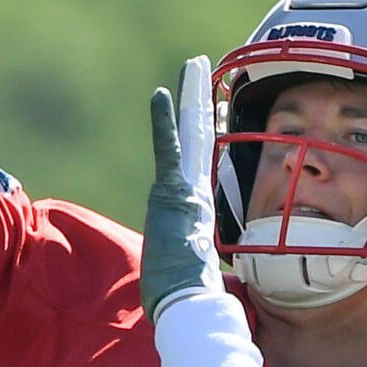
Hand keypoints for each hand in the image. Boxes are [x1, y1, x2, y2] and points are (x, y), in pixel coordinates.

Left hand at [142, 55, 223, 318]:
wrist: (188, 302)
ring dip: (192, 97)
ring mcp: (187, 189)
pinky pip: (169, 148)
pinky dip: (165, 121)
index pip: (201, 157)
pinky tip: (161, 93)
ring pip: (192, 133)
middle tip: (200, 66)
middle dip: (201, 98)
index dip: (204, 127)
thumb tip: (194, 277)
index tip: (205, 101)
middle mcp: (197, 191)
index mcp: (198, 205)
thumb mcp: (187, 270)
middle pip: (200, 134)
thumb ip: (189, 260)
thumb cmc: (186, 295)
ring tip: (193, 64)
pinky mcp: (174, 193)